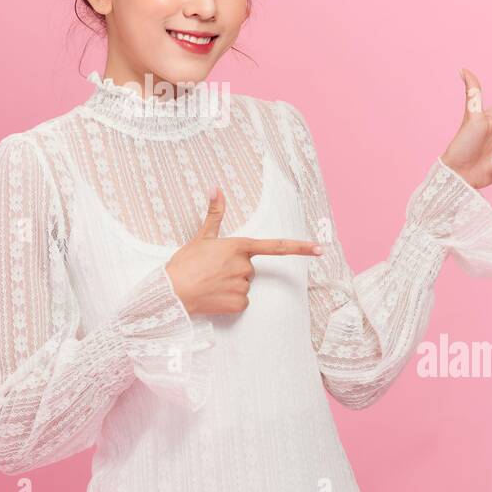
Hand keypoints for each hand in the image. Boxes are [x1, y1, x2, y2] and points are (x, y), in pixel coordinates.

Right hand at [165, 186, 321, 315]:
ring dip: (230, 284)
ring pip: (244, 285)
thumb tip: (216, 187)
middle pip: (249, 268)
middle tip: (212, 270)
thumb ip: (214, 213)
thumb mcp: (201, 237)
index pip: (276, 246)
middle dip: (234, 269)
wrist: (172, 292)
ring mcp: (243, 286)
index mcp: (239, 246)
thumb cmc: (184, 264)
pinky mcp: (239, 304)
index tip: (319, 249)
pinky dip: (229, 301)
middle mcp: (245, 266)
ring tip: (210, 283)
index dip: (300, 247)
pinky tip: (214, 296)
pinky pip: (241, 301)